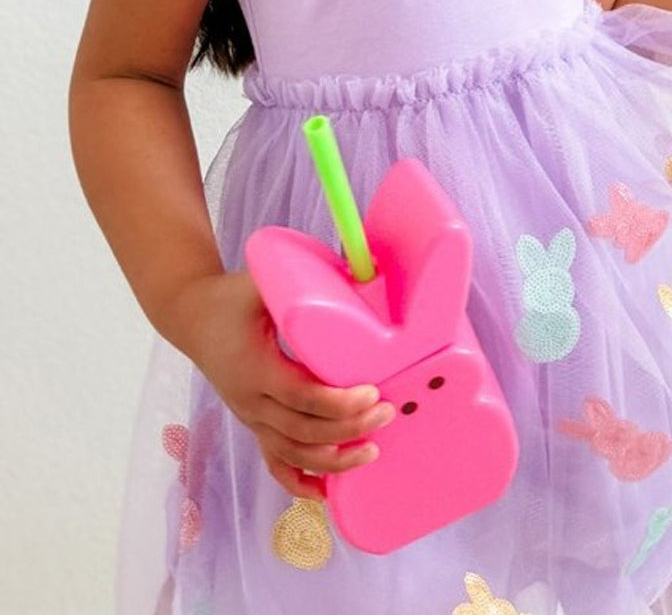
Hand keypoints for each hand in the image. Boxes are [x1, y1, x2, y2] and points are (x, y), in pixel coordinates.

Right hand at [167, 270, 395, 500]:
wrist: (191, 316)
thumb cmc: (232, 296)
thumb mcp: (262, 283)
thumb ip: (303, 283)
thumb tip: (359, 271)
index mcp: (255, 368)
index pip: (301, 396)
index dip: (338, 403)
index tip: (372, 394)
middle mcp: (251, 401)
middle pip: (302, 431)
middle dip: (348, 429)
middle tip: (388, 414)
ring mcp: (251, 417)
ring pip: (292, 455)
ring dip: (332, 461)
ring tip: (373, 452)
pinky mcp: (254, 423)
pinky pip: (275, 462)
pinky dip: (300, 481)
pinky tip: (326, 492)